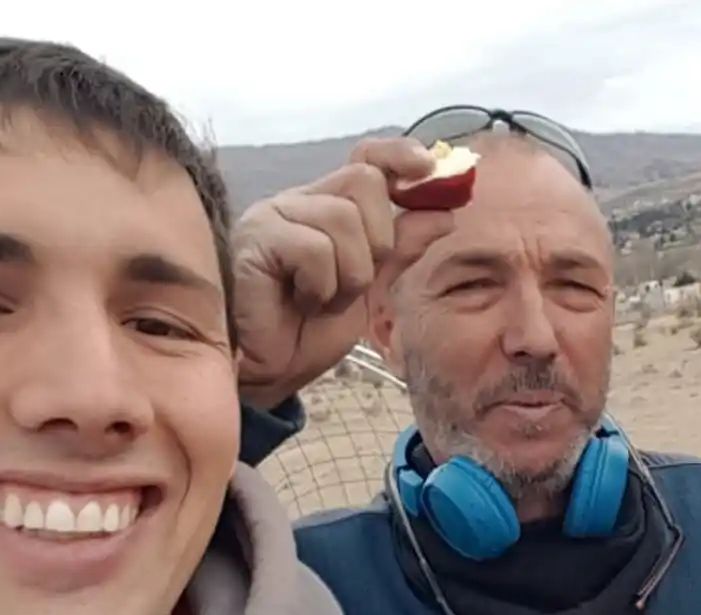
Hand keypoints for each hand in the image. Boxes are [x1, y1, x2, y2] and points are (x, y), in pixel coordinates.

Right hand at [231, 137, 454, 409]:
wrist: (271, 373)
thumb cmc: (309, 330)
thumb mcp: (371, 286)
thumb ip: (402, 248)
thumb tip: (445, 213)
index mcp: (326, 205)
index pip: (366, 158)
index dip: (399, 155)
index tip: (429, 167)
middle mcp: (298, 201)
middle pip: (364, 181)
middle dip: (378, 240)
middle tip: (356, 283)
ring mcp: (273, 216)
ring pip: (343, 219)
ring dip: (350, 275)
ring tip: (324, 301)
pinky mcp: (256, 240)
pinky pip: (315, 248)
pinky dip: (323, 286)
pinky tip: (302, 303)